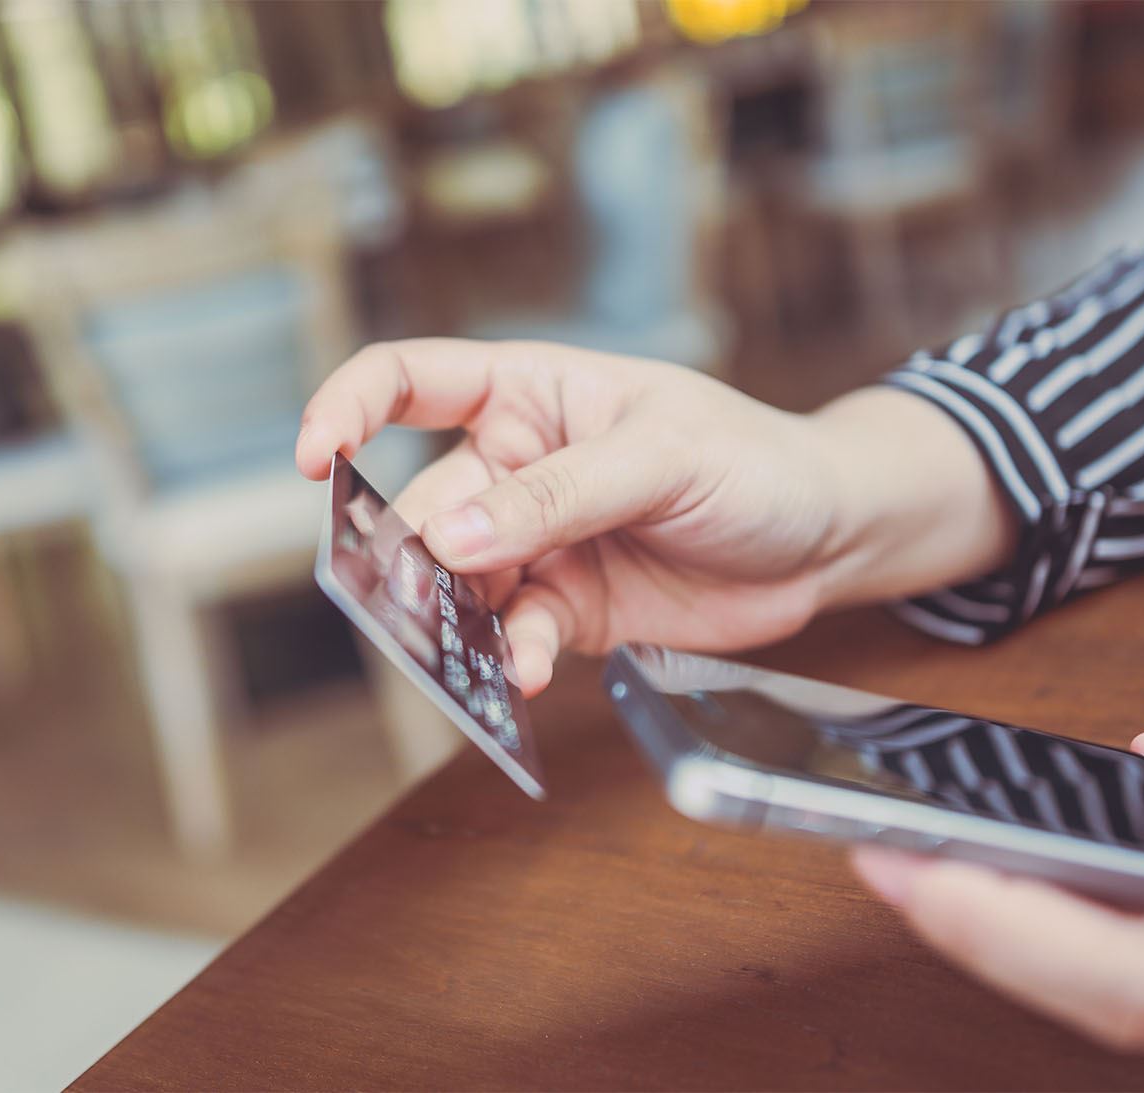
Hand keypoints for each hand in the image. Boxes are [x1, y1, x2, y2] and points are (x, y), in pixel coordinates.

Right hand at [296, 339, 1015, 692]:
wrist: (829, 539)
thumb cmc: (757, 461)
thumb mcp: (662, 459)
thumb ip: (557, 497)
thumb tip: (452, 537)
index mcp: (531, 393)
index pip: (410, 380)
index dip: (348, 408)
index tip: (315, 460)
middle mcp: (517, 466)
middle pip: (422, 508)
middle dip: (410, 560)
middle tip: (413, 604)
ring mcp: (538, 542)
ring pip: (456, 586)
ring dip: (451, 624)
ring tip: (464, 656)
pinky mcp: (568, 609)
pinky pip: (513, 636)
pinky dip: (512, 658)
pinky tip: (527, 674)